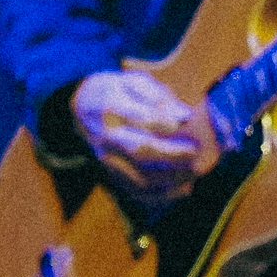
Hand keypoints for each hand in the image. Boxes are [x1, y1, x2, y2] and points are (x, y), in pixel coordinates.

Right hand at [72, 70, 205, 202]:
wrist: (81, 108)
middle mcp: (106, 136)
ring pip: (139, 177)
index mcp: (110, 107)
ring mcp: (107, 158)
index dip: (166, 122)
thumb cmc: (115, 91)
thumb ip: (158, 96)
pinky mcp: (110, 173)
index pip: (140, 118)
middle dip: (172, 155)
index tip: (187, 120)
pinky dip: (161, 195)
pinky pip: (136, 191)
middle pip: (140, 151)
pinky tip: (183, 189)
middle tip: (195, 152)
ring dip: (171, 178)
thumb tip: (183, 116)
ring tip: (194, 171)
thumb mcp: (133, 81)